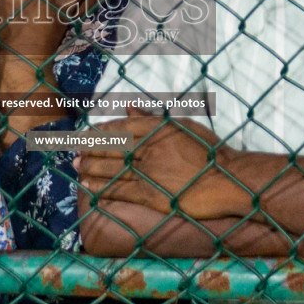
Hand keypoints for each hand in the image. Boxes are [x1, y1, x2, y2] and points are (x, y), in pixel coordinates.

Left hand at [77, 107, 252, 220]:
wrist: (228, 180)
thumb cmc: (211, 152)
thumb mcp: (183, 127)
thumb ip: (152, 119)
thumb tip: (129, 107)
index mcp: (156, 129)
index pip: (119, 127)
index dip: (100, 131)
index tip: (88, 133)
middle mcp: (148, 149)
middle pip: (109, 147)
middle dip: (89, 148)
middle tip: (74, 149)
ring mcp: (148, 173)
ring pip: (110, 169)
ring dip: (90, 167)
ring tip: (76, 166)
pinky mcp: (150, 196)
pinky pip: (119, 190)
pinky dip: (101, 188)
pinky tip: (88, 187)